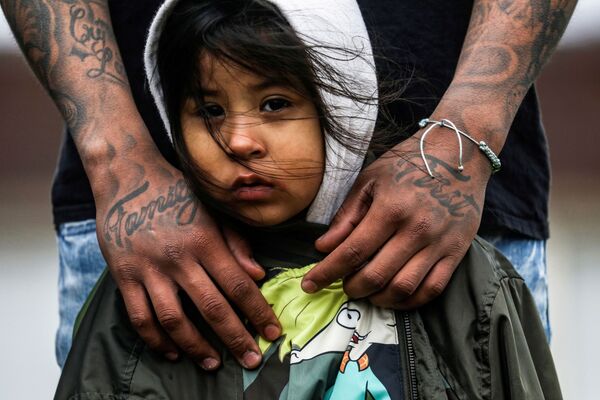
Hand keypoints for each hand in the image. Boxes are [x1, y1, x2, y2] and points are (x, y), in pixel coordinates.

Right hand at [95, 160, 279, 369]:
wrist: (128, 177)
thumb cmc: (177, 194)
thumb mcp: (212, 210)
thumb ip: (236, 242)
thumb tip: (258, 275)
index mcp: (206, 240)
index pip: (239, 285)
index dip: (258, 313)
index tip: (273, 334)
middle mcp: (178, 257)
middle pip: (212, 308)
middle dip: (236, 338)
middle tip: (251, 361)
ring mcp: (149, 268)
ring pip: (175, 319)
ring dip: (196, 347)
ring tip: (213, 364)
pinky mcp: (124, 275)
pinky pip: (139, 317)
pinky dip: (156, 340)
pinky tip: (172, 351)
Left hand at [302, 134, 489, 308]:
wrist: (458, 153)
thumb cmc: (408, 164)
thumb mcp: (370, 180)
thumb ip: (346, 216)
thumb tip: (323, 248)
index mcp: (390, 209)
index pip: (352, 251)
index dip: (327, 273)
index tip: (310, 284)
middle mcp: (416, 229)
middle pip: (375, 275)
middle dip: (351, 287)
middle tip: (343, 285)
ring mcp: (439, 243)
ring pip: (403, 288)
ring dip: (378, 298)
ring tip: (366, 292)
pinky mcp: (456, 252)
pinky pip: (432, 289)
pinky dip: (409, 300)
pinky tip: (394, 295)